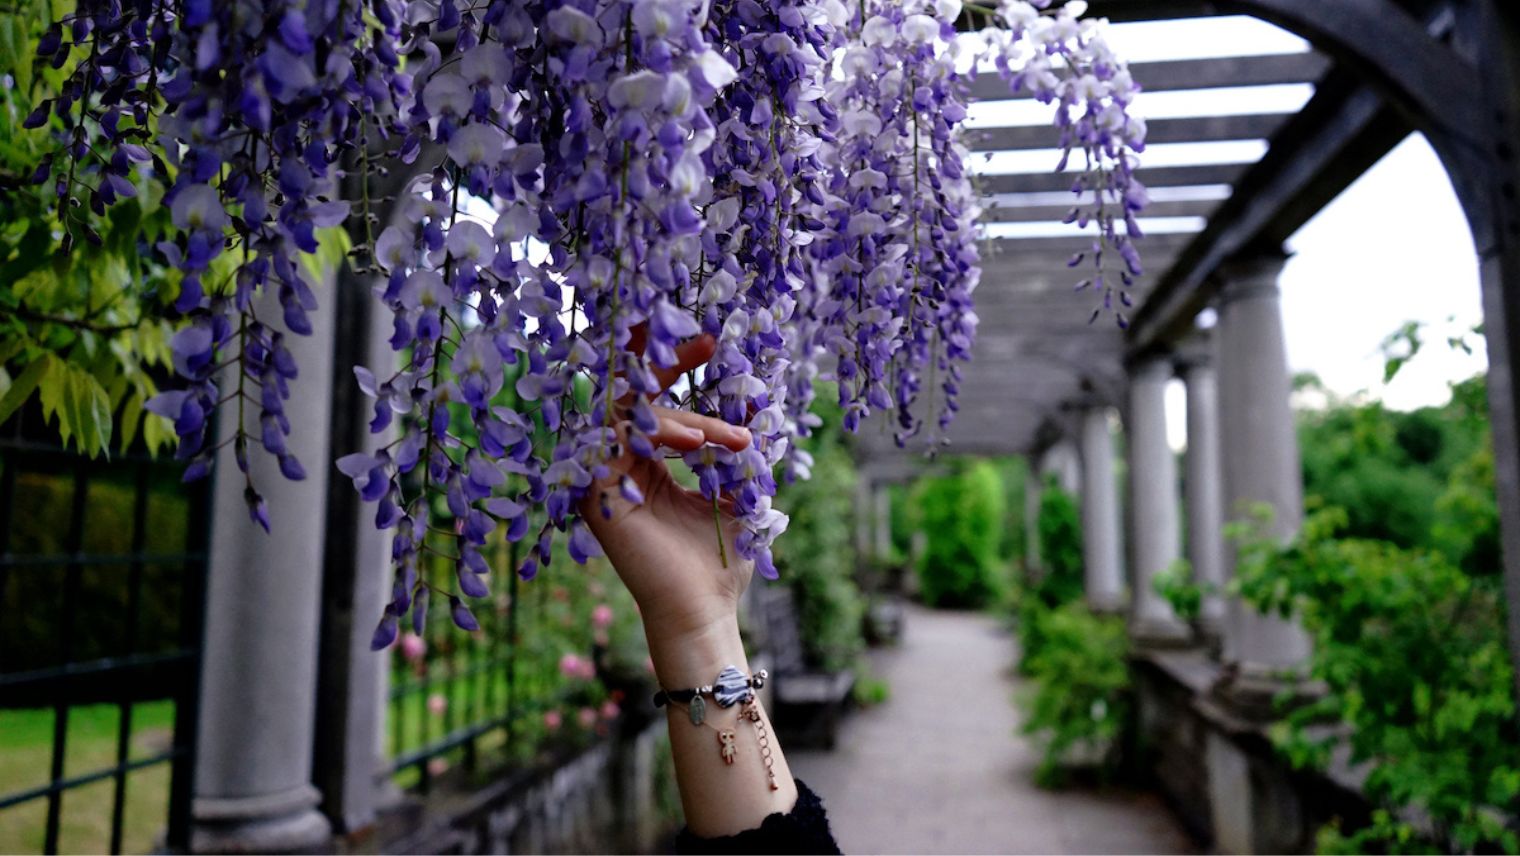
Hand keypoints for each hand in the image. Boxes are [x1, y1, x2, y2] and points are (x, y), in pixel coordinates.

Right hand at [580, 332, 754, 683]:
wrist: (703, 610)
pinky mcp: (596, 491)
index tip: (715, 344)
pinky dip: (660, 432)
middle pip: (631, 392)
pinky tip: (696, 444)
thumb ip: (742, 449)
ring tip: (722, 440)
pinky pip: (620, 440)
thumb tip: (759, 399)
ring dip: (683, 418)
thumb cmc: (720, 561)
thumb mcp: (740, 491)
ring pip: (633, 415)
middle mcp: (619, 464)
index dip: (677, 365)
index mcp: (646, 463)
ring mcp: (604, 476)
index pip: (654, 400)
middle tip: (707, 341)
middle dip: (666, 359)